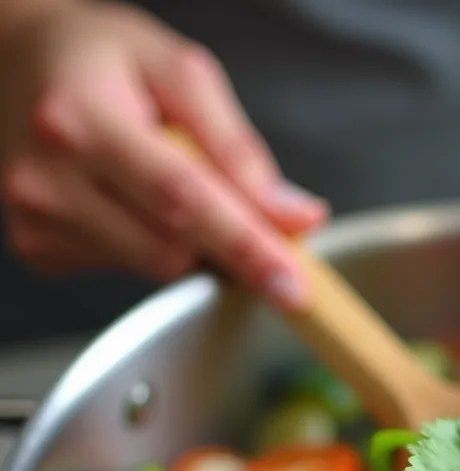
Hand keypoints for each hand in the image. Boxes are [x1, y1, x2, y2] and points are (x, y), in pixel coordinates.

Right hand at [0, 2, 324, 307]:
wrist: (14, 59)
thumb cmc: (100, 59)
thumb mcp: (181, 73)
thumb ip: (241, 149)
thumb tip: (296, 216)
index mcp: (83, 119)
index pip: (183, 200)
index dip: (246, 247)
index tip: (292, 286)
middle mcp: (49, 177)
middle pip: (174, 248)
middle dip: (227, 242)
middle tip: (241, 209)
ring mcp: (37, 220)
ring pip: (158, 267)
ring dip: (186, 239)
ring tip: (158, 180)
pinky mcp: (39, 248)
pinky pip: (130, 270)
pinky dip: (151, 243)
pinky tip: (127, 200)